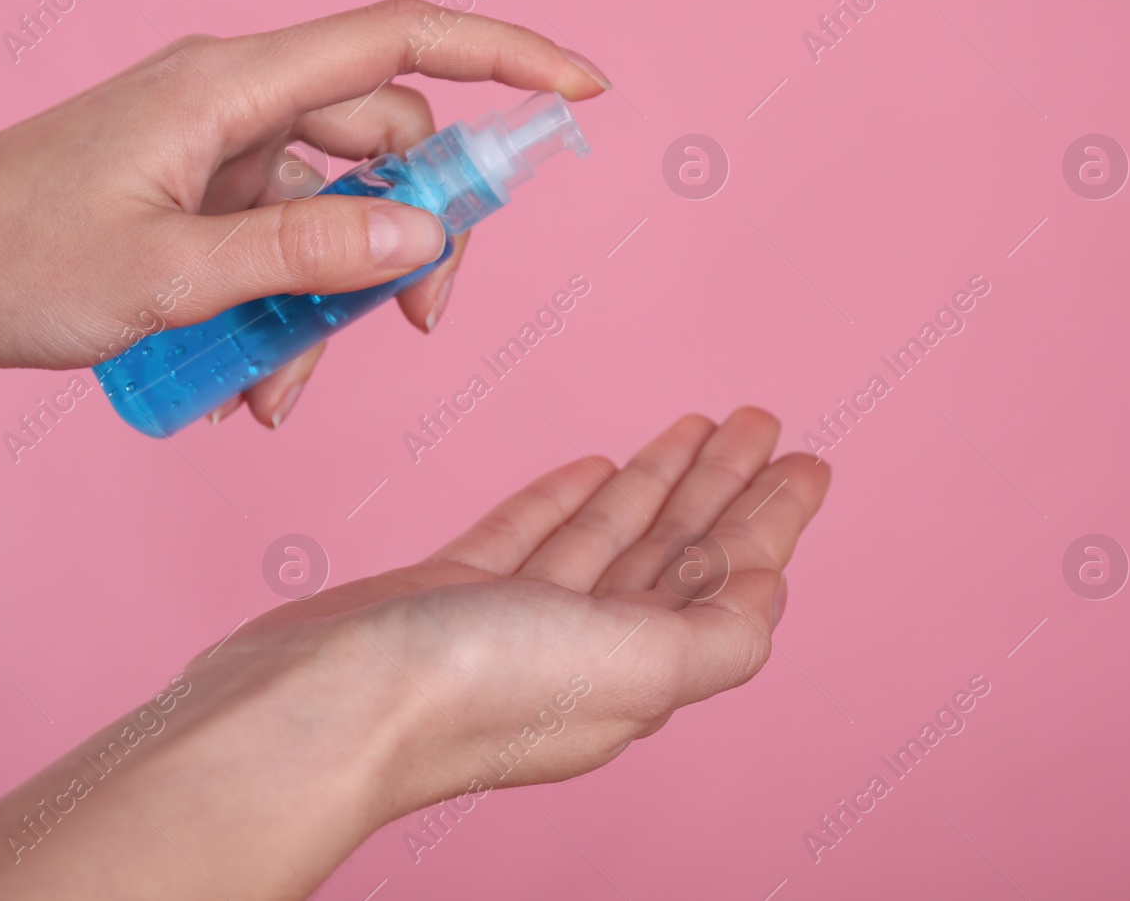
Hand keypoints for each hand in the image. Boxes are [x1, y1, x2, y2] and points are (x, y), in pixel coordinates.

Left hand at [0, 0, 609, 423]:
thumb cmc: (15, 261)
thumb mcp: (175, 275)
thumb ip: (309, 251)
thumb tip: (426, 233)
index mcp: (233, 86)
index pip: (401, 42)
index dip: (503, 56)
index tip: (582, 91)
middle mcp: (234, 101)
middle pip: (383, 144)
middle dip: (407, 240)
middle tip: (411, 327)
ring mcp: (214, 146)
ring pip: (331, 208)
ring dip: (328, 299)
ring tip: (275, 387)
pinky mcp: (194, 189)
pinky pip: (276, 239)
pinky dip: (280, 304)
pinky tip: (242, 379)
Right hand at [201, 407, 826, 809]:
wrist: (321, 706)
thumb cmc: (471, 692)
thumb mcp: (633, 664)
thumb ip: (717, 636)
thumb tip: (767, 595)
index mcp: (637, 673)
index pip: (725, 583)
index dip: (771, 521)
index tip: (808, 463)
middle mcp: (583, 651)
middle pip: (673, 552)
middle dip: (724, 488)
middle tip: (767, 423)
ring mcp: (513, 623)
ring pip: (607, 536)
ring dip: (657, 480)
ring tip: (702, 425)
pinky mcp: (449, 594)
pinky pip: (530, 534)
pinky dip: (567, 499)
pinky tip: (597, 465)